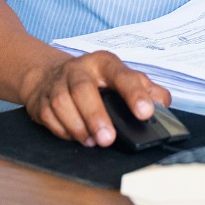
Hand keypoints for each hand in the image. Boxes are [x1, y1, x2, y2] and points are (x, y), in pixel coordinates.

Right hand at [19, 50, 170, 147]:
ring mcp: (57, 84)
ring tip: (93, 142)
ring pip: (62, 103)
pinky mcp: (41, 100)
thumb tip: (163, 103)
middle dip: (96, 115)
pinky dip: (63, 130)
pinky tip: (76, 137)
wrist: (49, 74)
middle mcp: (79, 69)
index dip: (134, 94)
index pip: (122, 75)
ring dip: (78, 126)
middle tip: (108, 139)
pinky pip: (49, 117)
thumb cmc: (93, 79)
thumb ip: (145, 88)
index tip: (145, 113)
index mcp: (104, 62)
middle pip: (84, 89)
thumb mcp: (121, 76)